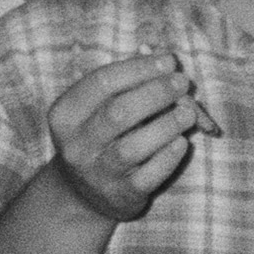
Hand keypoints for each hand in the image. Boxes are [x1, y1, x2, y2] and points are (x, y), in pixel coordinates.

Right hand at [44, 51, 204, 222]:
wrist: (84, 192)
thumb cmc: (101, 135)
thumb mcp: (101, 107)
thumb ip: (127, 81)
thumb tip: (162, 58)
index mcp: (65, 115)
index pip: (102, 82)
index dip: (139, 68)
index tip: (169, 61)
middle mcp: (76, 145)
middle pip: (118, 112)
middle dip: (155, 93)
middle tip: (182, 82)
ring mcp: (96, 173)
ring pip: (133, 147)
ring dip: (166, 125)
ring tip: (188, 113)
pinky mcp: (120, 195)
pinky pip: (148, 176)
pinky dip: (168, 158)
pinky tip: (181, 142)